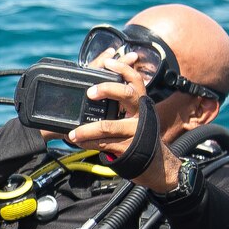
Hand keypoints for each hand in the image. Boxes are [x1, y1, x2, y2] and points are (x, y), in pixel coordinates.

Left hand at [64, 55, 177, 190]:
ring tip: (72, 133)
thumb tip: (106, 67)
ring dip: (86, 130)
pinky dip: (88, 143)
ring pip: (107, 126)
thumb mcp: (135, 115)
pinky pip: (103, 144)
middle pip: (127, 95)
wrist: (156, 165)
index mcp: (141, 103)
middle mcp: (141, 115)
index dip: (123, 69)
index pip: (136, 80)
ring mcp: (135, 131)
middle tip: (89, 93)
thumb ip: (121, 97)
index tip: (108, 63)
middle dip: (107, 90)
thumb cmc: (138, 135)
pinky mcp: (128, 148)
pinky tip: (79, 142)